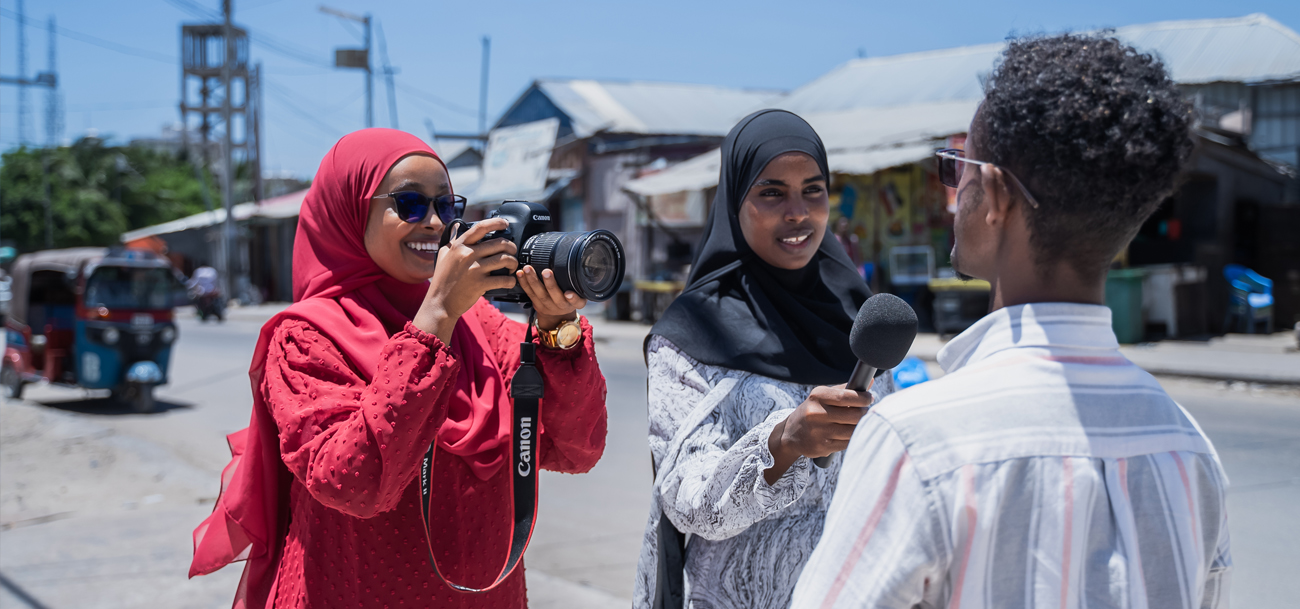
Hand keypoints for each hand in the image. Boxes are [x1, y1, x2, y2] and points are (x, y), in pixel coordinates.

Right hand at [413, 218, 517, 343]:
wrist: (440, 303)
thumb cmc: (442, 280)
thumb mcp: (443, 255)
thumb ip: (452, 240)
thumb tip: (458, 226)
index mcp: (460, 246)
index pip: (481, 228)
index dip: (496, 223)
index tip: (505, 223)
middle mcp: (468, 254)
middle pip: (500, 243)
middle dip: (511, 247)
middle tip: (512, 252)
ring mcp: (475, 269)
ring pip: (505, 259)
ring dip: (513, 263)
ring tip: (512, 267)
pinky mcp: (481, 284)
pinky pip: (504, 279)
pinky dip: (511, 280)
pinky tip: (509, 281)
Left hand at [516, 265, 586, 329]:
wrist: (557, 317)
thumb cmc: (570, 300)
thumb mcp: (580, 296)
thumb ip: (581, 285)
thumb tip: (583, 265)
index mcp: (574, 303)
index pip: (576, 302)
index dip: (573, 298)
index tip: (568, 293)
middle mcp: (561, 306)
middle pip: (555, 295)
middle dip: (550, 283)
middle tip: (546, 271)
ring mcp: (547, 306)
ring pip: (539, 294)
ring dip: (532, 280)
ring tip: (528, 269)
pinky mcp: (536, 304)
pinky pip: (529, 293)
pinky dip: (524, 283)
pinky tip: (520, 274)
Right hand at [764, 383, 872, 484]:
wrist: (790, 434)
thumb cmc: (812, 411)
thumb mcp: (822, 396)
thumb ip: (845, 389)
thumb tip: (869, 381)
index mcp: (817, 397)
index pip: (847, 397)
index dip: (863, 398)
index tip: (869, 398)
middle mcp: (817, 413)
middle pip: (854, 415)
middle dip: (865, 413)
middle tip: (866, 411)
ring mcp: (820, 432)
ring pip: (853, 430)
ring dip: (861, 426)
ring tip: (860, 422)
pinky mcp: (823, 446)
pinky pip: (847, 442)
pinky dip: (852, 437)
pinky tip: (850, 433)